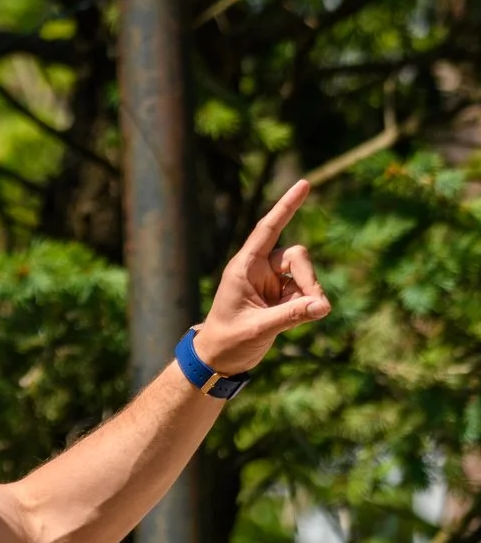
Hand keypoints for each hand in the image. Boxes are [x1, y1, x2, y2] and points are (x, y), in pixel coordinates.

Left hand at [195, 178, 331, 374]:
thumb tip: (323, 306)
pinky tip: (302, 319)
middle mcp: (258, 269)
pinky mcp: (282, 296)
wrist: (219, 359)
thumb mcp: (258, 328)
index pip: (267, 230)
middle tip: (316, 305)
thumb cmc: (228, 340)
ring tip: (308, 316)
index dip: (285, 207)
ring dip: (311, 292)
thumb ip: (291, 315)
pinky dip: (310, 304)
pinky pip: (306, 292)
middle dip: (309, 278)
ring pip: (305, 274)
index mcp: (244, 267)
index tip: (304, 184)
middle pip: (297, 256)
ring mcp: (272, 282)